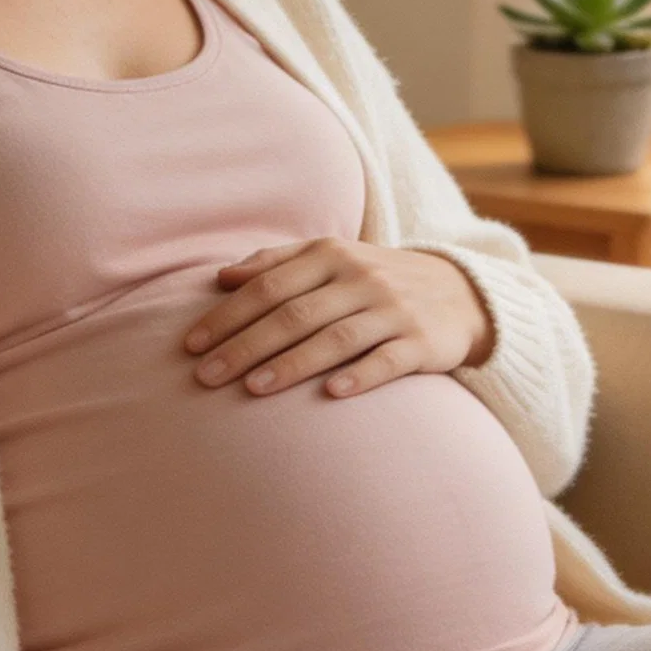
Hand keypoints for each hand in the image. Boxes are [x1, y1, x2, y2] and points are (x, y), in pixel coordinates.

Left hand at [181, 237, 493, 398]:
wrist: (460, 292)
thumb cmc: (375, 280)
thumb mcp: (331, 258)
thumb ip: (276, 264)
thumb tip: (220, 277)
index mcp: (332, 255)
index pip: (269, 286)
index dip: (228, 315)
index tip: (191, 345)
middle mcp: (361, 278)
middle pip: (295, 314)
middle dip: (245, 346)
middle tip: (205, 376)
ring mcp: (394, 310)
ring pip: (336, 338)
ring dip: (292, 364)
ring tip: (252, 389)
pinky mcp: (422, 343)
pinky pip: (388, 360)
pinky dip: (361, 376)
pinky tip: (332, 395)